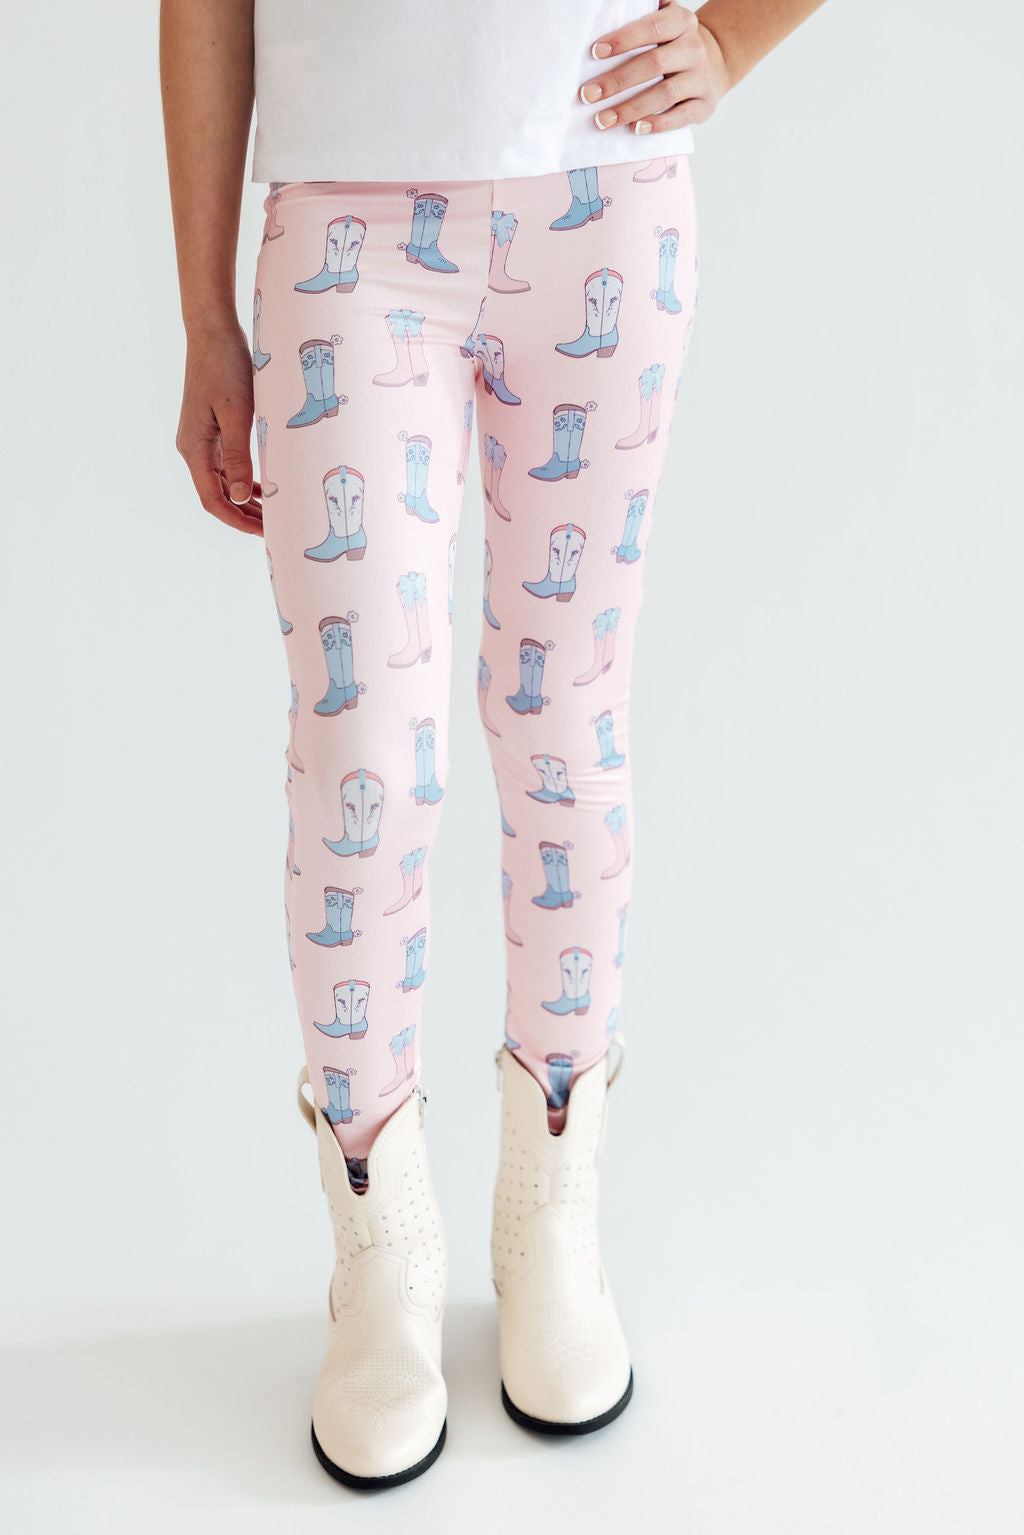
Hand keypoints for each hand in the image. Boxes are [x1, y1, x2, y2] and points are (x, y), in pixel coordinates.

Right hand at [175, 321, 263, 535]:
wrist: (213, 332)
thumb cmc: (225, 368)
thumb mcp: (236, 414)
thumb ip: (238, 457)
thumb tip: (241, 498)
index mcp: (194, 449)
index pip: (213, 500)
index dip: (237, 520)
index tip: (265, 532)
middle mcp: (194, 448)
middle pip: (218, 495)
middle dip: (245, 515)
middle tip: (277, 528)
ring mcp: (202, 439)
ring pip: (224, 482)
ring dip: (247, 500)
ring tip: (275, 513)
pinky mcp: (213, 428)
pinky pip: (228, 465)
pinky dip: (246, 479)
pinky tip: (266, 487)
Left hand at [582, 1, 730, 136]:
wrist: (714, 64)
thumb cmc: (674, 44)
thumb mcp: (665, 21)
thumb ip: (642, 16)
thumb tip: (608, 10)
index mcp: (682, 22)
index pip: (652, 27)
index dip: (624, 39)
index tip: (595, 52)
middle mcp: (694, 49)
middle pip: (653, 64)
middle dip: (617, 81)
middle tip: (588, 95)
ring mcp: (701, 78)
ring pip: (664, 94)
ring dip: (630, 109)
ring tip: (603, 120)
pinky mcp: (704, 105)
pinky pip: (681, 117)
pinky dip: (658, 124)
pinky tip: (635, 129)